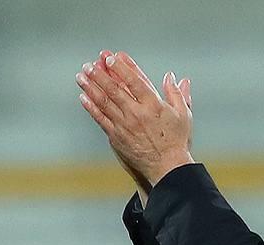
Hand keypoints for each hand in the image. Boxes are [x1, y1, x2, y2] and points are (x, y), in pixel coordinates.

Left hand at [76, 50, 194, 191]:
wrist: (167, 168)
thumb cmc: (176, 140)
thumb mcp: (183, 114)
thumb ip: (176, 93)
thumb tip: (171, 76)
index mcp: (153, 104)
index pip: (134, 81)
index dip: (121, 68)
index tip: (110, 57)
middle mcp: (137, 113)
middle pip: (114, 89)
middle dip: (100, 75)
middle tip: (88, 64)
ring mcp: (125, 125)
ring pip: (104, 102)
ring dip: (91, 88)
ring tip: (80, 76)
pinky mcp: (117, 137)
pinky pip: (101, 119)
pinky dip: (91, 107)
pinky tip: (83, 97)